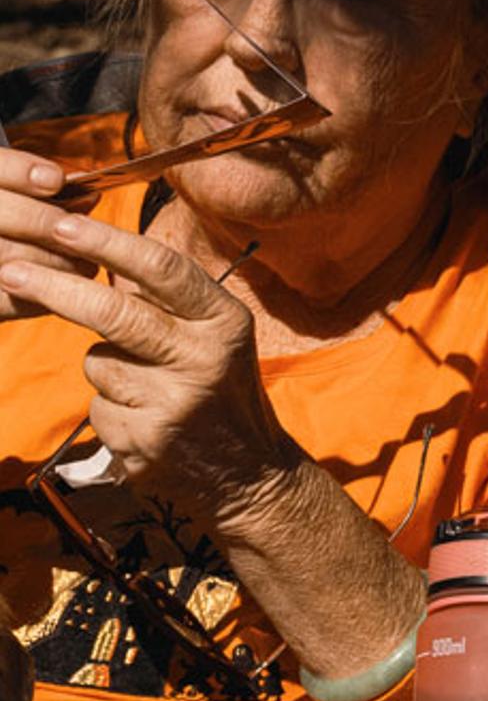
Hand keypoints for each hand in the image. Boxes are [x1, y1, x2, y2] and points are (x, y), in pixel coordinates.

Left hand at [0, 180, 299, 529]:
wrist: (250, 475)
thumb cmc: (224, 391)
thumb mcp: (217, 338)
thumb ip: (171, 304)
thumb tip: (104, 256)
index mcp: (225, 321)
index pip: (162, 269)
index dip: (108, 243)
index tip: (63, 226)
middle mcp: (204, 357)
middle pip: (116, 313)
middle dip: (55, 287)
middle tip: (10, 270)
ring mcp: (173, 401)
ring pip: (98, 362)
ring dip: (104, 369)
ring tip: (147, 389)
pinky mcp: (144, 439)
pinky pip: (97, 406)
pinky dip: (111, 409)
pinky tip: (145, 421)